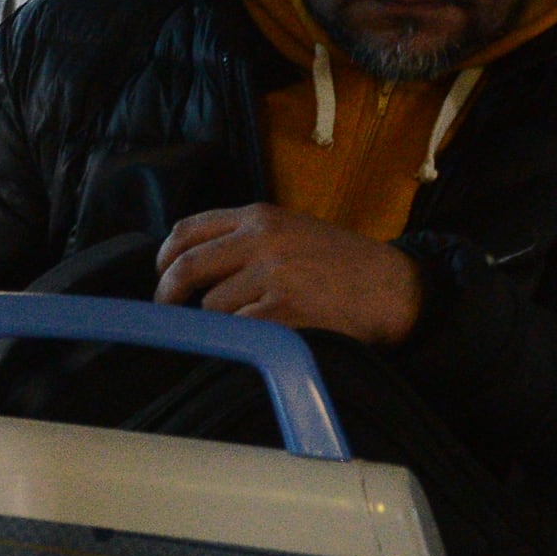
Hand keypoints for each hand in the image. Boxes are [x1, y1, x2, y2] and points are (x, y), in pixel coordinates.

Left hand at [157, 206, 423, 346]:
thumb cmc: (342, 266)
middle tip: (168, 312)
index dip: (165, 256)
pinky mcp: (284, 311)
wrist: (395, 290)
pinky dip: (244, 339)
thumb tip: (187, 265)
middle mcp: (262, 239)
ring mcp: (273, 274)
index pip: (188, 229)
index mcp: (261, 216)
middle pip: (186, 266)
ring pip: (211, 306)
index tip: (161, 276)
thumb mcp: (293, 231)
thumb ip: (245, 239)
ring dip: (221, 323)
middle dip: (168, 294)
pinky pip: (238, 331)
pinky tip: (268, 335)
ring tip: (253, 323)